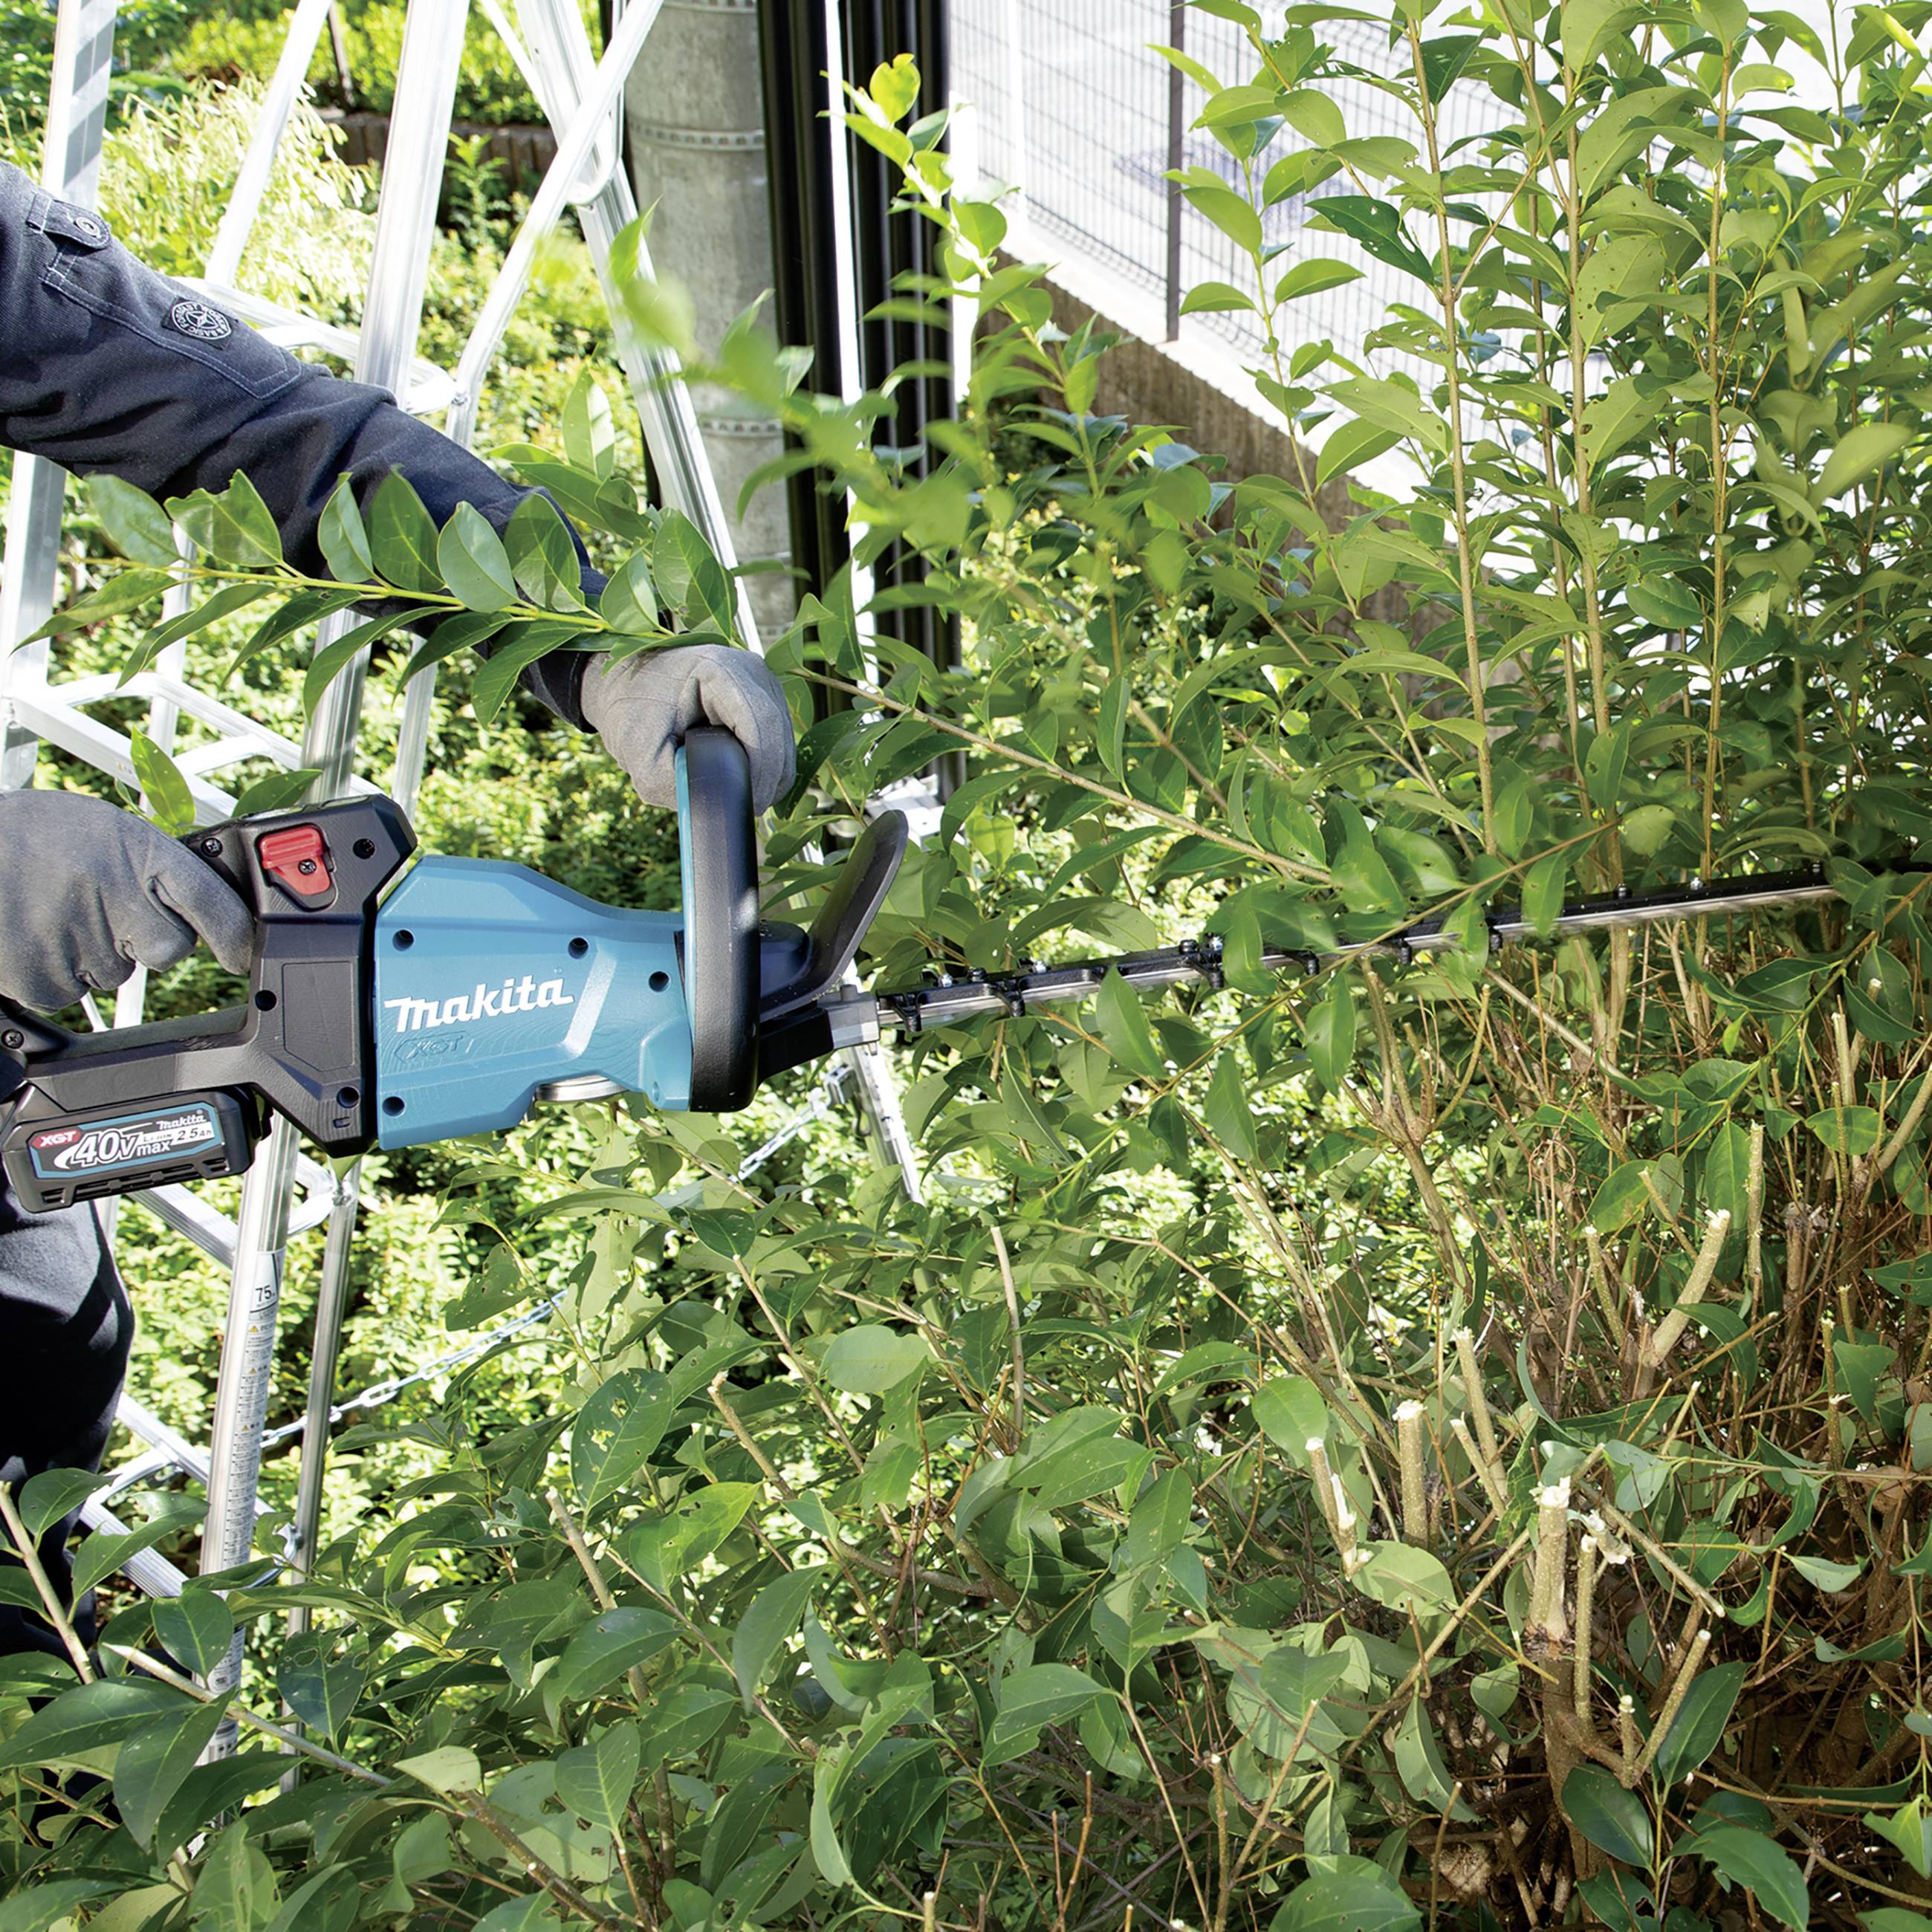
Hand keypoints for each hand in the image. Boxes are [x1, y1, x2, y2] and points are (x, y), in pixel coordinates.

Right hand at [0, 792, 253, 1011]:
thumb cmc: (31, 836)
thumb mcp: (101, 831)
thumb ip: (148, 867)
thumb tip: (192, 905)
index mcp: (139, 852)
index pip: (212, 900)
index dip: (232, 934)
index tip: (239, 955)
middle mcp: (119, 896)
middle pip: (169, 949)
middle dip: (144, 939)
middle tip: (97, 908)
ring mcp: (84, 941)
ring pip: (116, 973)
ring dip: (92, 953)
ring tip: (51, 911)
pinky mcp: (47, 979)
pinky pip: (70, 991)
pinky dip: (54, 971)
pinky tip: (32, 933)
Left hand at [581, 646, 796, 813]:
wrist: (627, 688)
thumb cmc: (631, 717)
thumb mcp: (644, 763)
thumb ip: (682, 788)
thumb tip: (724, 807)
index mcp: (718, 670)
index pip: (760, 726)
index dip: (761, 772)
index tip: (746, 804)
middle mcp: (748, 667)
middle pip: (778, 733)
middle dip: (768, 780)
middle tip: (744, 808)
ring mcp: (761, 679)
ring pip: (785, 739)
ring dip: (769, 773)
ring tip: (738, 793)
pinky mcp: (766, 695)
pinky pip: (780, 738)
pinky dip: (768, 765)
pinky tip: (743, 777)